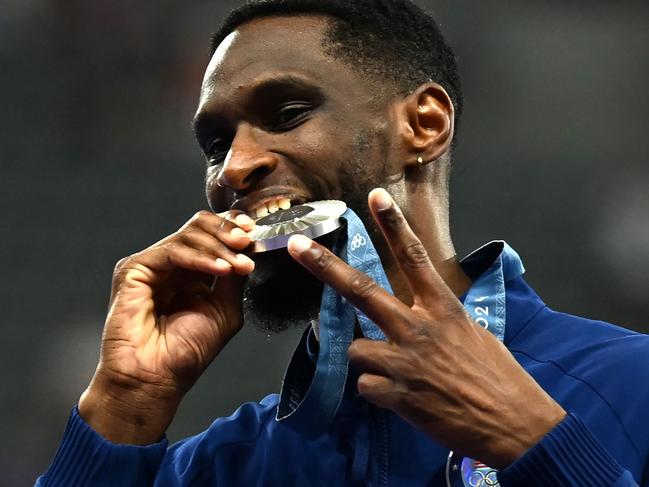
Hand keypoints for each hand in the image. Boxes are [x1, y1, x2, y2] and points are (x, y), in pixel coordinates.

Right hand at [79, 210, 255, 443]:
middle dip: (228, 229)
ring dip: (220, 246)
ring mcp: (153, 264)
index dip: (233, 226)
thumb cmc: (187, 353)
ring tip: (239, 264)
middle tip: (248, 241)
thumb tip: (248, 249)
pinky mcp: (134, 269)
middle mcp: (173, 264)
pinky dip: (200, 257)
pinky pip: (172, 251)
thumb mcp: (226, 311)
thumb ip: (235, 279)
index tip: (255, 231)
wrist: (156, 378)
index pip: (212, 234)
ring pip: (188, 234)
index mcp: (193, 272)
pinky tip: (221, 270)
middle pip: (200, 225)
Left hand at [287, 188, 565, 467]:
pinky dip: (377, 390)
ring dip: (367, 359)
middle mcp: (418, 328)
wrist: (515, 426)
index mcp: (443, 309)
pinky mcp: (395, 394)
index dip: (394, 225)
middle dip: (324, 265)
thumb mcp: (473, 335)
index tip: (375, 197)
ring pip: (354, 347)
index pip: (413, 257)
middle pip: (361, 289)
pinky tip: (402, 398)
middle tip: (296, 244)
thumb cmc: (500, 378)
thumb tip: (413, 317)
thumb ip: (437, 320)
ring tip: (396, 373)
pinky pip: (365, 385)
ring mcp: (403, 361)